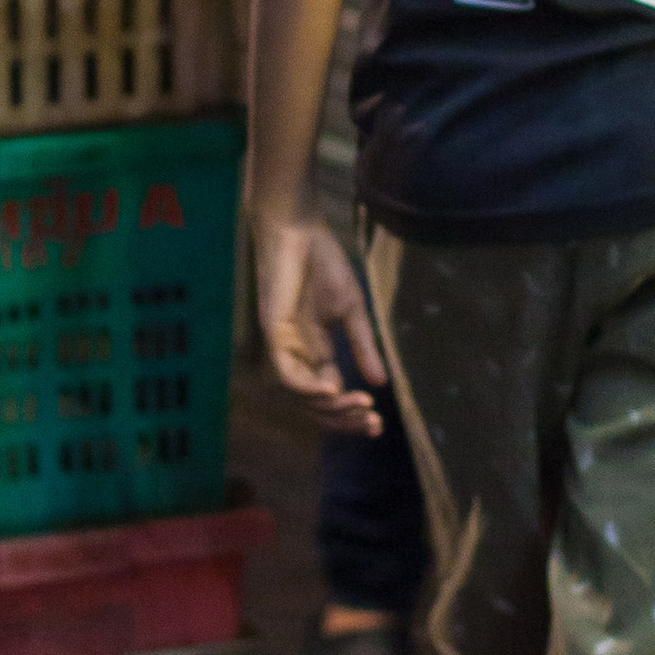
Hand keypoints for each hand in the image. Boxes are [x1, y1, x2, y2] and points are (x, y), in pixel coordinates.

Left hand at [254, 213, 386, 433]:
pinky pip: (285, 372)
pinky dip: (305, 387)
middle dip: (343, 418)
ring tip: (359, 407)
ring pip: (300, 395)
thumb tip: (381, 383)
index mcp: (315, 351)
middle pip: (315, 403)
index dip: (351, 412)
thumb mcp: (352, 311)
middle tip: (372, 424)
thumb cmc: (323, 264)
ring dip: (329, 407)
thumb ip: (363, 346)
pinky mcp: (273, 333)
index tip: (378, 423)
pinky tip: (330, 391)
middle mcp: (297, 355)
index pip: (329, 394)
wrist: (299, 230)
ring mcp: (284, 346)